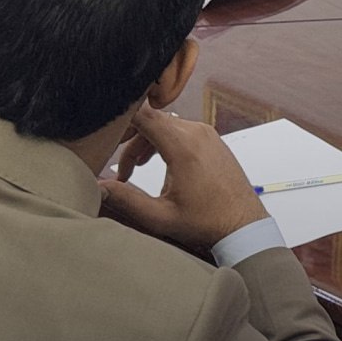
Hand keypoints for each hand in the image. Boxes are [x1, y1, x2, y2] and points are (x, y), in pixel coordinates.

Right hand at [96, 103, 268, 249]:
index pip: (143, 115)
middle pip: (151, 120)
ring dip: (145, 142)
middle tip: (117, 166)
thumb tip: (98, 187)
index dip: (119, 121)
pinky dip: (163, 141)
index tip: (103, 136)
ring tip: (133, 171)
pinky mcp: (212, 140)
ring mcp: (207, 133)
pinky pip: (180, 129)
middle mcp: (196, 132)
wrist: (243, 226)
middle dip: (129, 139)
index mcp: (183, 145)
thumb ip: (126, 200)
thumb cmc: (206, 222)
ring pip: (165, 124)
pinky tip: (154, 164)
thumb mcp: (160, 216)